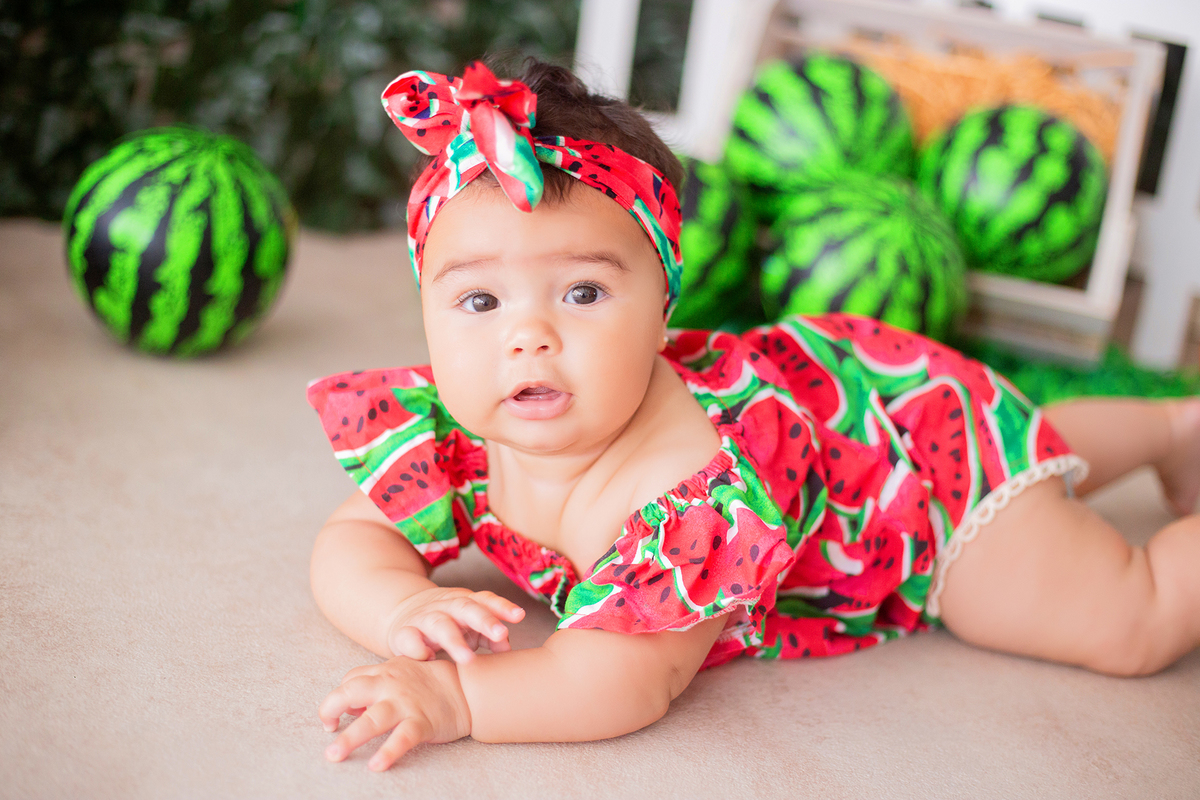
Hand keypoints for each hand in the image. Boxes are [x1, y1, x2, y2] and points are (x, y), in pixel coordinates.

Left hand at [320, 656, 471, 770]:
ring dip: (350, 738)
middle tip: (326, 729)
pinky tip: (376, 766)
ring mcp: (405, 704)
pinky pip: (401, 738)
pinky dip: (388, 752)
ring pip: (371, 720)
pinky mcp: (421, 722)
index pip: (350, 681)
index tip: (335, 718)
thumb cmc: (430, 682)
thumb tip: (351, 707)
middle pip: (351, 692)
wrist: (467, 688)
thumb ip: (376, 683)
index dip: (338, 699)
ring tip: (334, 755)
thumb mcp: (401, 671)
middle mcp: (390, 685)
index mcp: (384, 672)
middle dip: (331, 709)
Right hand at [386, 587, 524, 662]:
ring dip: (454, 640)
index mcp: (466, 602)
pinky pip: (408, 637)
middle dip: (484, 619)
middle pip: (466, 608)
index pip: (485, 600)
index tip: (520, 616)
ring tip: (468, 659)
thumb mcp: (471, 627)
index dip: (502, 606)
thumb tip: (507, 648)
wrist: (403, 612)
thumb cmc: (448, 624)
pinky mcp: (403, 633)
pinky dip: (417, 647)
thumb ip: (491, 637)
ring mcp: (424, 618)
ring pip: (439, 624)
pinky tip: (427, 657)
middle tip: (501, 633)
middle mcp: (446, 606)